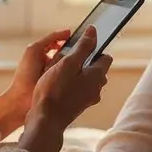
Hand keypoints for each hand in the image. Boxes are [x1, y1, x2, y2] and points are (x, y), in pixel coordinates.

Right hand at [17, 27, 111, 151]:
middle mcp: (97, 88)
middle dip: (83, 60)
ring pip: (85, 79)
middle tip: (65, 59)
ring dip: (75, 73)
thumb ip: (83, 47)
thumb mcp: (68, 63)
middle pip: (95, 68)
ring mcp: (88, 99)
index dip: (94, 49)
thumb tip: (93, 31)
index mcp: (98, 75)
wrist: (46, 120)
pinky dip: (71, 83)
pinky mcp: (78, 106)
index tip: (79, 46)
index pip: (105, 56)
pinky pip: (78, 89)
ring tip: (58, 71)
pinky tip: (57, 84)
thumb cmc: (55, 90)